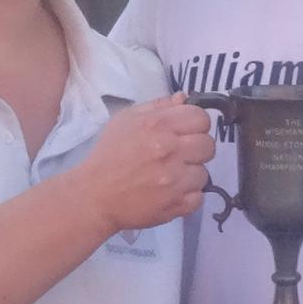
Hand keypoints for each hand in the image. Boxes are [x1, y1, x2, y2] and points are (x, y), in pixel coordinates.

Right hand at [72, 94, 214, 232]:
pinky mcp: (176, 204)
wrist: (94, 195)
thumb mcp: (125, 120)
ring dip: (190, 175)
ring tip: (171, 177)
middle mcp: (170, 150)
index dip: (195, 124)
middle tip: (179, 155)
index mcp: (158, 126)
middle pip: (208, 145)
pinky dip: (187, 197)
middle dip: (196, 149)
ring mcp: (175, 180)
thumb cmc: (108, 155)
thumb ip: (157, 107)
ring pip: (204, 173)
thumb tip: (184, 99)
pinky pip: (198, 198)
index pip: (201, 118)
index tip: (185, 132)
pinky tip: (170, 193)